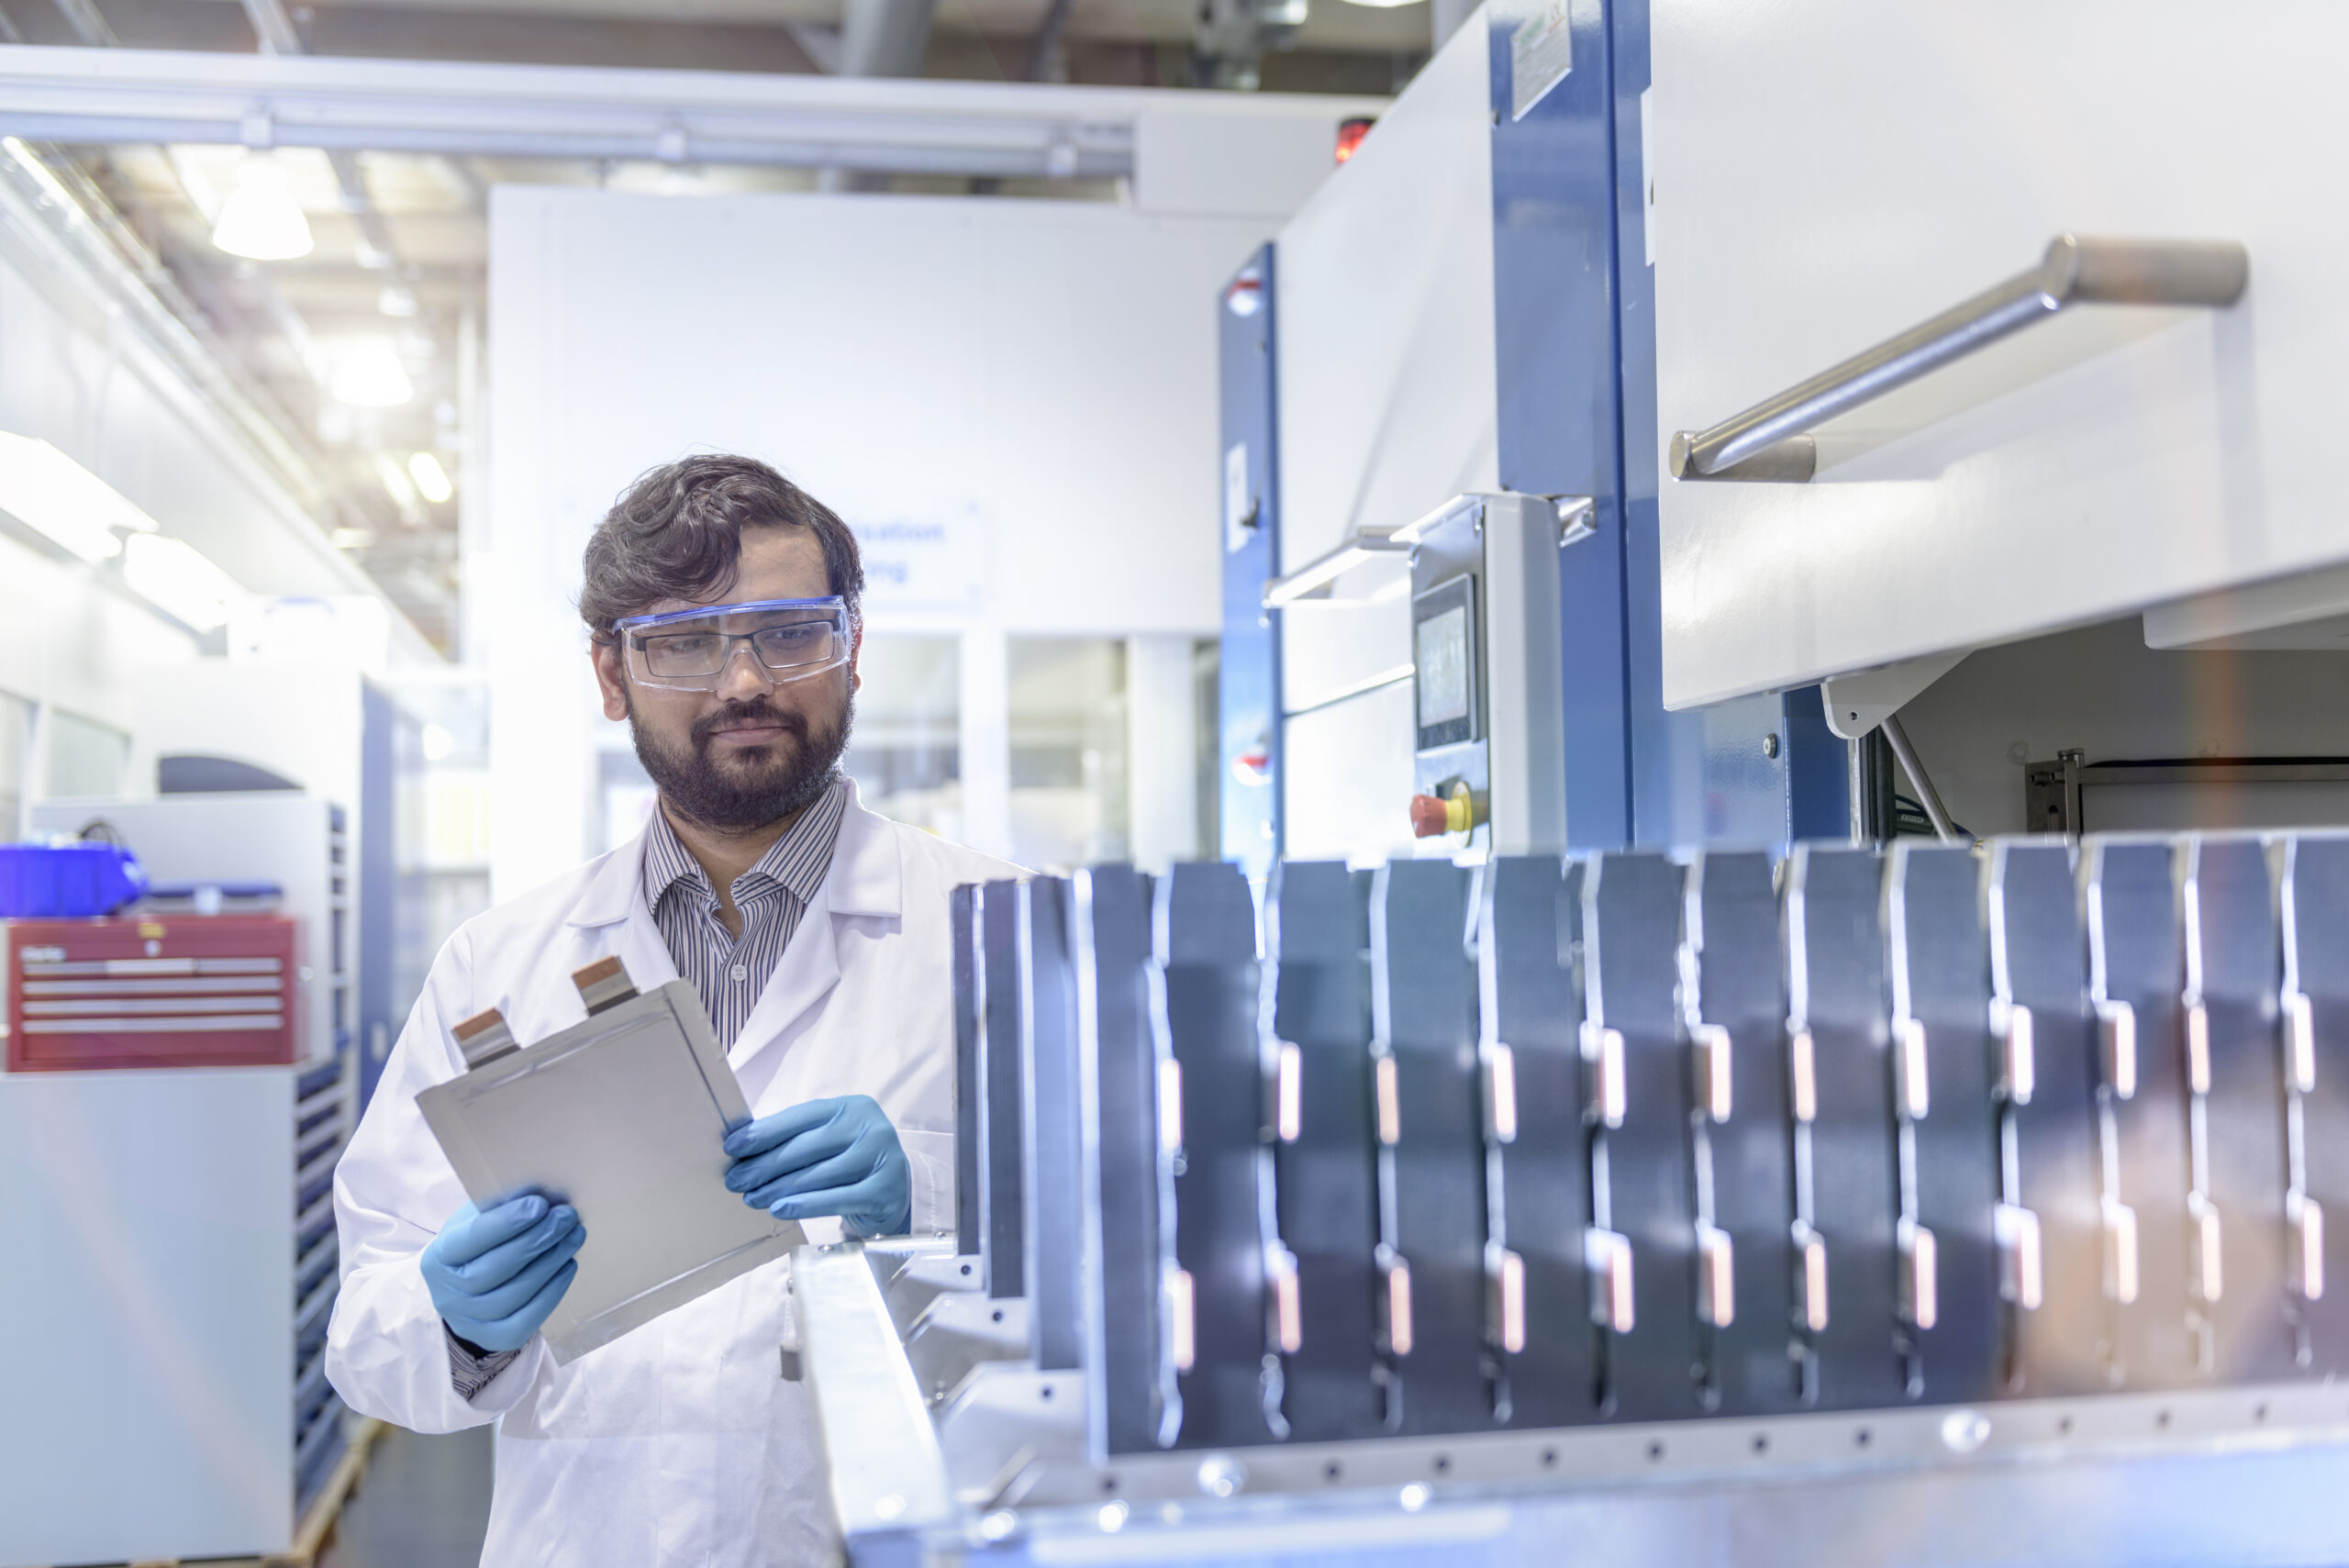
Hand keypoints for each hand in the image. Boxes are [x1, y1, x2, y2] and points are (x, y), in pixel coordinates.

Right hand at [420, 1194, 586, 1353]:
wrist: (460, 1290)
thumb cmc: (474, 1246)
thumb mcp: (475, 1220)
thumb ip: (498, 1206)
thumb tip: (537, 1190)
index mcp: (438, 1258)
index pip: (471, 1239)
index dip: (506, 1222)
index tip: (539, 1204)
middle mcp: (447, 1294)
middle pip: (496, 1269)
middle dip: (537, 1240)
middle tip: (566, 1217)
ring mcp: (468, 1321)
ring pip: (514, 1294)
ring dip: (551, 1262)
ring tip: (574, 1236)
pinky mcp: (492, 1338)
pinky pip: (527, 1320)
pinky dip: (552, 1292)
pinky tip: (567, 1266)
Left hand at [723, 1094, 911, 1235]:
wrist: (899, 1188)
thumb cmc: (853, 1160)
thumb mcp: (832, 1138)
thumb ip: (798, 1137)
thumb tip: (744, 1147)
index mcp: (852, 1107)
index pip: (800, 1118)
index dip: (763, 1133)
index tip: (732, 1148)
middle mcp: (869, 1128)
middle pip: (805, 1148)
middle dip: (764, 1165)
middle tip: (736, 1180)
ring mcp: (880, 1159)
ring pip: (816, 1176)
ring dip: (777, 1189)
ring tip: (751, 1198)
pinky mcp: (883, 1192)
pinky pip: (835, 1200)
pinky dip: (803, 1206)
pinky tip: (779, 1209)